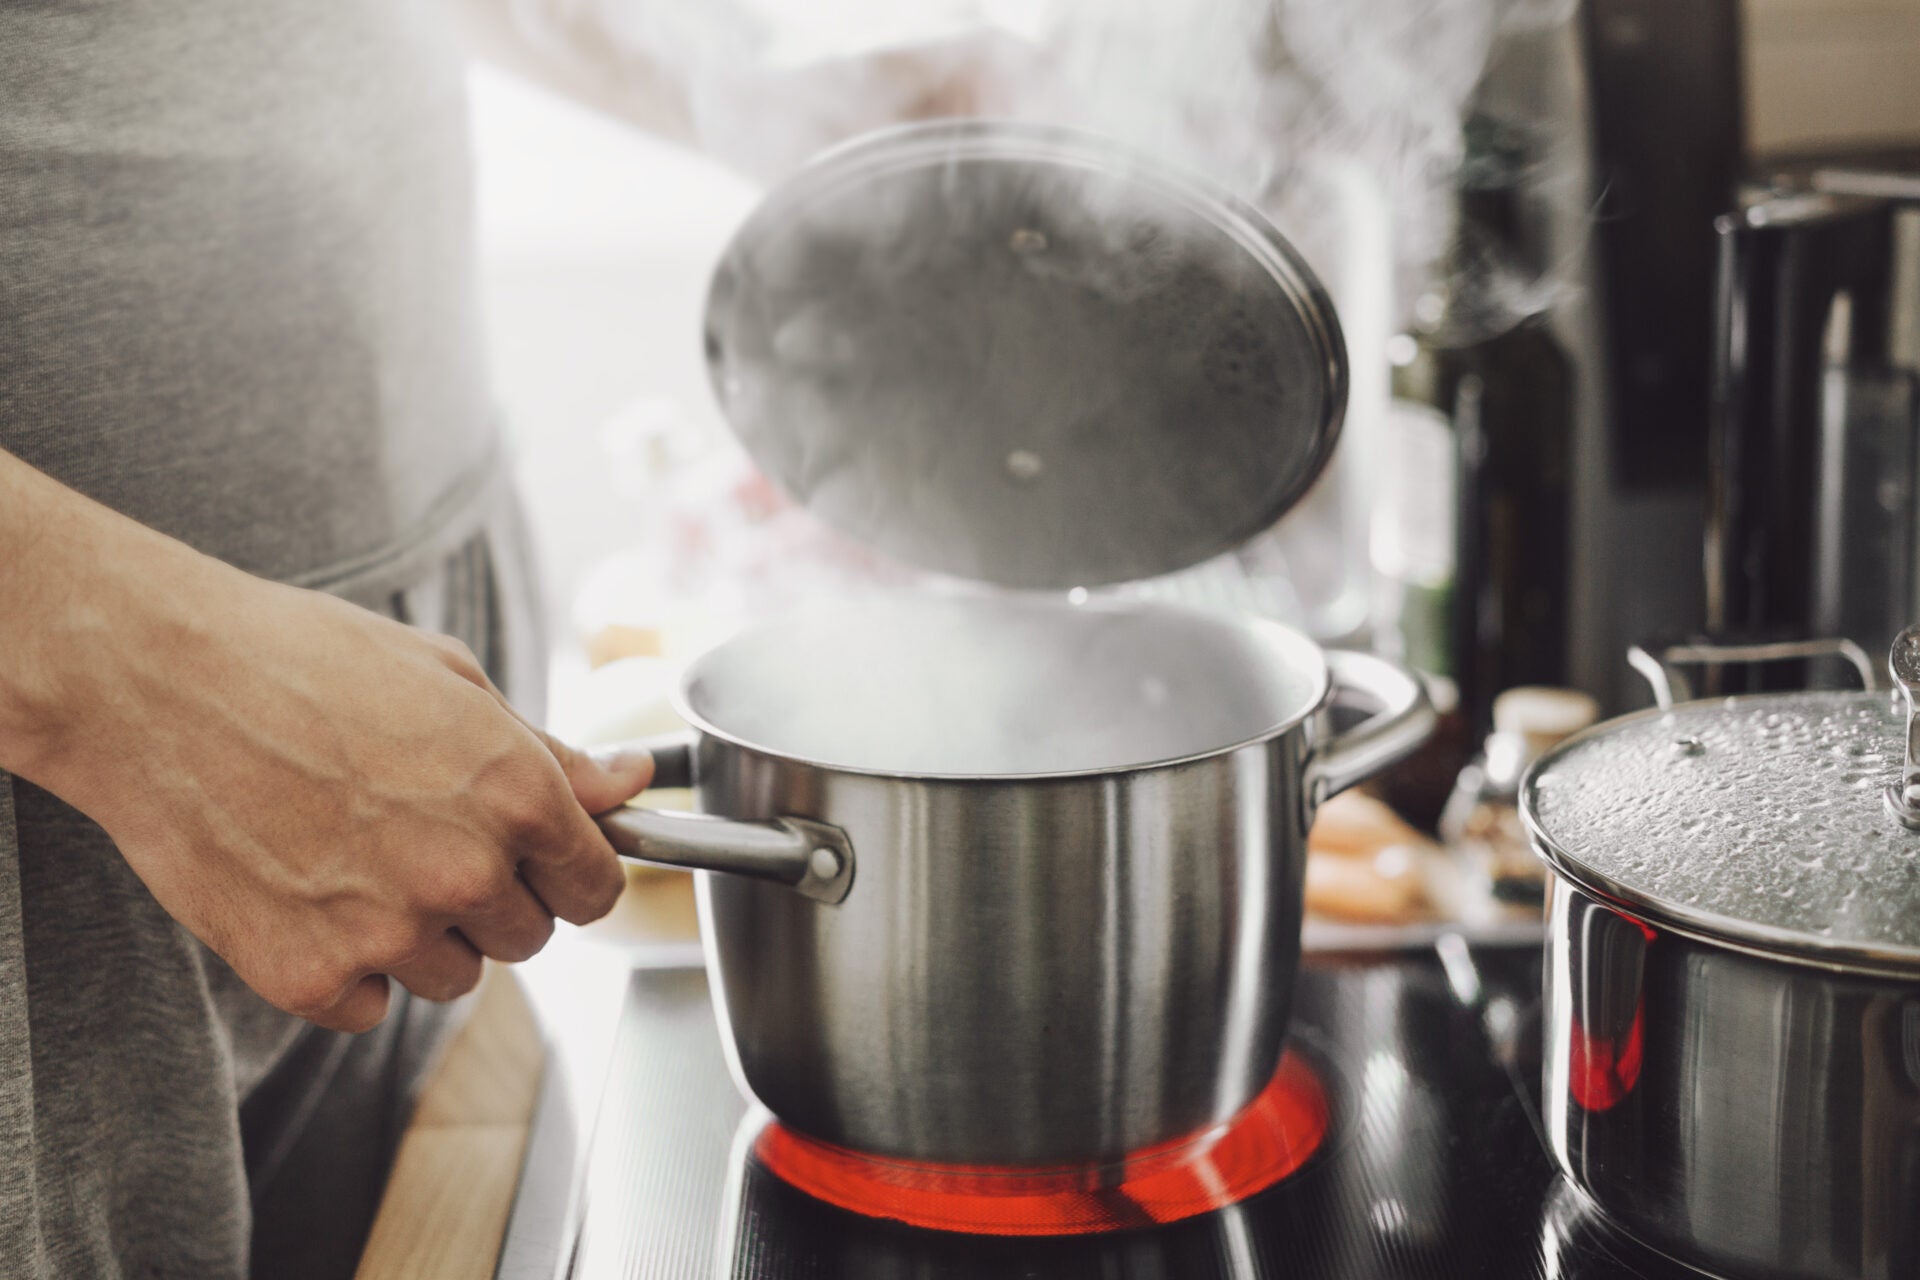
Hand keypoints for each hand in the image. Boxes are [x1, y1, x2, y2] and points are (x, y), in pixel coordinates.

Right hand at [1, 468, 646, 1031]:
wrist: (153, 683)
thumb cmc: (300, 661)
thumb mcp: (449, 680)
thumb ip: (550, 752)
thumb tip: (631, 784)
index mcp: (516, 793)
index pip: (597, 888)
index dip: (571, 873)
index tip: (542, 862)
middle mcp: (465, 871)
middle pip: (529, 938)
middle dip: (494, 899)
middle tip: (421, 837)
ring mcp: (387, 931)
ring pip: (453, 977)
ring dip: (422, 936)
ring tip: (355, 855)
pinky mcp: (308, 976)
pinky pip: (369, 1007)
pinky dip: (346, 968)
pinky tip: (307, 892)